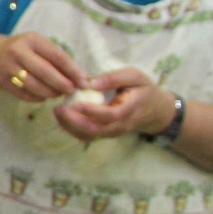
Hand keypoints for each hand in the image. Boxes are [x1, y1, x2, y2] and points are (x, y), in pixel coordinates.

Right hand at [0, 29, 86, 101]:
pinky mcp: (1, 82)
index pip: (57, 55)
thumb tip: (80, 77)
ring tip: (58, 93)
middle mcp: (18, 52)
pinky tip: (43, 96)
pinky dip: (38, 98)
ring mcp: (8, 68)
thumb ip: (55, 58)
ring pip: (35, 86)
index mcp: (31, 39)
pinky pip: (25, 95)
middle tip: (71, 90)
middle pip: (46, 72)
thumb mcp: (36, 45)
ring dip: (51, 93)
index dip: (72, 70)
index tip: (84, 81)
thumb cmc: (21, 49)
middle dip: (62, 84)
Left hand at [53, 67, 176, 143]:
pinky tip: (62, 117)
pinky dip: (72, 129)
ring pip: (89, 136)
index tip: (76, 103)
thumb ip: (114, 78)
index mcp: (130, 109)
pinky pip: (87, 136)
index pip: (110, 115)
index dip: (92, 112)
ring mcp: (112, 132)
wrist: (156, 111)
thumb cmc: (144, 90)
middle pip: (96, 130)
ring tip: (57, 111)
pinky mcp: (105, 134)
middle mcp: (120, 125)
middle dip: (74, 122)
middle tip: (59, 108)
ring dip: (70, 126)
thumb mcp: (135, 77)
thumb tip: (90, 83)